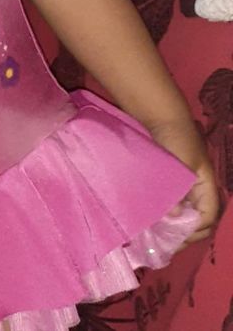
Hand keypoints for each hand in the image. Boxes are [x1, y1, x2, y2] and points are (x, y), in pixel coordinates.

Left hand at [149, 119, 219, 243]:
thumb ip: (178, 191)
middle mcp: (196, 187)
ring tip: (154, 234)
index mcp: (206, 184)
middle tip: (164, 242)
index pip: (208, 216)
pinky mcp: (167, 179)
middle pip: (197, 218)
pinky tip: (148, 217)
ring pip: (182, 212)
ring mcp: (181, 183)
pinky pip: (169, 201)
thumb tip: (173, 217)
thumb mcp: (181, 163)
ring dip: (171, 224)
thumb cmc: (175, 136)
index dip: (196, 229)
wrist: (157, 113)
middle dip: (184, 232)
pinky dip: (162, 211)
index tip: (176, 238)